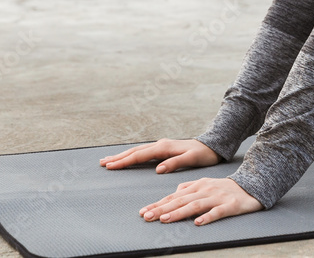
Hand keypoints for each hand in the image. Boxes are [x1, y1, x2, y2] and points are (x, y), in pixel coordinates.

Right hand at [98, 138, 219, 172]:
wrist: (211, 146)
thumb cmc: (202, 154)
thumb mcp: (191, 159)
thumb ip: (175, 163)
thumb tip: (158, 168)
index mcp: (164, 148)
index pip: (140, 156)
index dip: (124, 161)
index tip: (111, 166)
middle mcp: (160, 145)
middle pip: (135, 152)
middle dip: (118, 157)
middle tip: (102, 163)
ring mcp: (161, 146)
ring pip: (137, 151)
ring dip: (123, 156)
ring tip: (109, 160)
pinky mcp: (163, 149)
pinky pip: (143, 152)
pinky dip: (132, 155)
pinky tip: (127, 158)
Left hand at [138, 176, 263, 225]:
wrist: (251, 186)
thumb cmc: (225, 188)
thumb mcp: (205, 184)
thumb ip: (189, 188)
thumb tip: (174, 194)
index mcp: (197, 185)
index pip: (174, 196)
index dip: (158, 203)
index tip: (143, 212)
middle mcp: (205, 190)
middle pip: (180, 200)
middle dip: (162, 208)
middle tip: (147, 217)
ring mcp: (217, 197)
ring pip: (195, 205)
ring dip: (178, 212)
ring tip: (164, 219)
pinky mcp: (230, 205)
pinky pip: (218, 212)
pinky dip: (207, 217)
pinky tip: (198, 223)